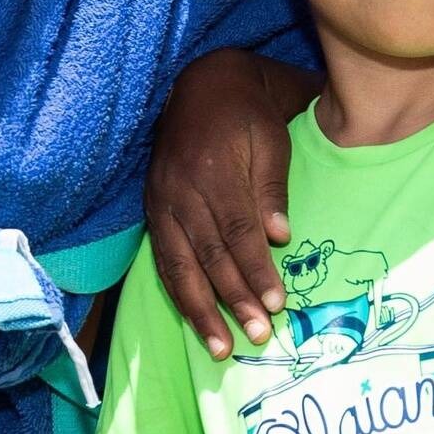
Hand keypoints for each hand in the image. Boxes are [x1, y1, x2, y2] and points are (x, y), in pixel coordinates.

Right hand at [145, 53, 312, 353]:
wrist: (203, 85)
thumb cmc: (248, 113)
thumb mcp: (271, 138)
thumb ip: (272, 188)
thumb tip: (280, 237)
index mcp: (212, 169)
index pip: (237, 231)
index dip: (256, 270)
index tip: (277, 303)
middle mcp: (180, 190)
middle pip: (207, 255)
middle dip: (233, 300)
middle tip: (258, 335)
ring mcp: (161, 202)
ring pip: (179, 266)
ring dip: (201, 310)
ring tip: (221, 347)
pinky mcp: (152, 210)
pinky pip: (163, 259)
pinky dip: (180, 292)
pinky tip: (195, 319)